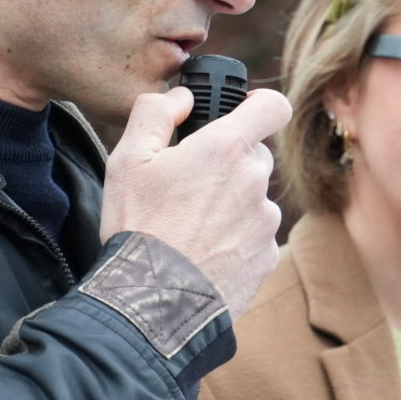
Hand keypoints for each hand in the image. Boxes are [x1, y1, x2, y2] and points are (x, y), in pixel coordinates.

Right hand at [98, 86, 291, 311]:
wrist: (154, 303)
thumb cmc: (138, 227)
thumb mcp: (128, 160)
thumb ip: (155, 113)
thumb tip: (183, 97)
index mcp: (226, 149)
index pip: (272, 106)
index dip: (258, 104)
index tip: (242, 112)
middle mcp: (255, 181)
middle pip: (255, 155)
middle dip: (228, 162)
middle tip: (190, 184)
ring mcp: (265, 221)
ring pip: (254, 198)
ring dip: (231, 203)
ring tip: (190, 226)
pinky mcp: (267, 256)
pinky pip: (255, 235)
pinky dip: (235, 238)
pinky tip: (202, 251)